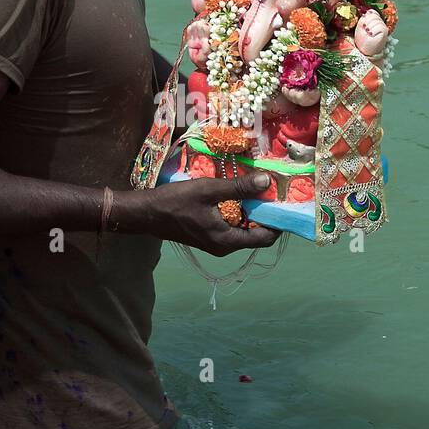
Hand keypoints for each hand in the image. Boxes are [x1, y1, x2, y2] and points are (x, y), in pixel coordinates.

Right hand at [119, 172, 280, 254]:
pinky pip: (232, 228)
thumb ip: (239, 187)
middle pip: (256, 234)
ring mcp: (216, 244)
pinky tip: (236, 195)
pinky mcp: (209, 237)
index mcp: (228, 240)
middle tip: (270, 190)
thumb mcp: (209, 190)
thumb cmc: (175, 202)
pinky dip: (238, 213)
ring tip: (254, 189)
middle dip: (265, 213)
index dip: (277, 220)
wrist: (146, 213)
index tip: (282, 199)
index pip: (265, 238)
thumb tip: (267, 181)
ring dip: (251, 212)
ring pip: (244, 230)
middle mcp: (225, 247)